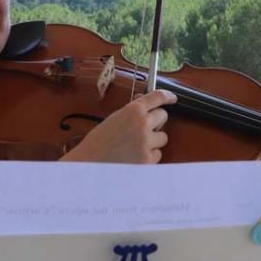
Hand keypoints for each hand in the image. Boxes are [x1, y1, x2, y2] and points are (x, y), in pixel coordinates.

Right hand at [62, 89, 176, 162]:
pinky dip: (149, 156)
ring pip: (162, 137)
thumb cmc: (97, 143)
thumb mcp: (113, 120)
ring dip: (153, 140)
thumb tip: (145, 106)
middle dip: (156, 121)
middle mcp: (143, 124)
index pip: (157, 97)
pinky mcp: (148, 160)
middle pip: (163, 116)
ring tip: (134, 147)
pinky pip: (157, 154)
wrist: (89, 164)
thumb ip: (131, 113)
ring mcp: (147, 142)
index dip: (167, 96)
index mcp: (133, 110)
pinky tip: (134, 158)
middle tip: (145, 128)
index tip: (172, 98)